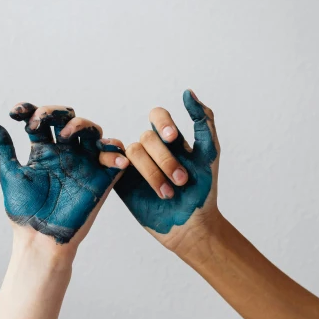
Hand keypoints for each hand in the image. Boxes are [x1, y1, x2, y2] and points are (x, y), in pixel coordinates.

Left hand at [0, 103, 126, 253]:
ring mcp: (84, 164)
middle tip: (40, 121)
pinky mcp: (101, 178)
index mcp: (43, 152)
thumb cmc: (25, 213)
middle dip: (55, 112)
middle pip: (68, 119)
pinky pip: (115, 156)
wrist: (41, 239)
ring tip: (65, 135)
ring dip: (81, 124)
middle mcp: (65, 154)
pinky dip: (113, 149)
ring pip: (92, 131)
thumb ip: (3, 150)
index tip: (15, 112)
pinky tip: (101, 149)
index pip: (41, 121)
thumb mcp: (11, 176)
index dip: (30, 110)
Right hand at [115, 90, 219, 255]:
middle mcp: (151, 150)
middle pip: (147, 137)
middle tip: (182, 181)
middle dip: (165, 159)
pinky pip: (108, 162)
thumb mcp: (210, 153)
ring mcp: (134, 166)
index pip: (158, 116)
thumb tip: (187, 92)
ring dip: (152, 172)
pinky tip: (125, 171)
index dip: (162, 123)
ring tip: (168, 193)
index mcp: (170, 140)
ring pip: (132, 152)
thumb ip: (203, 121)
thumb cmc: (204, 191)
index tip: (173, 138)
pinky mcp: (121, 182)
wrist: (192, 226)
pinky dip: (112, 161)